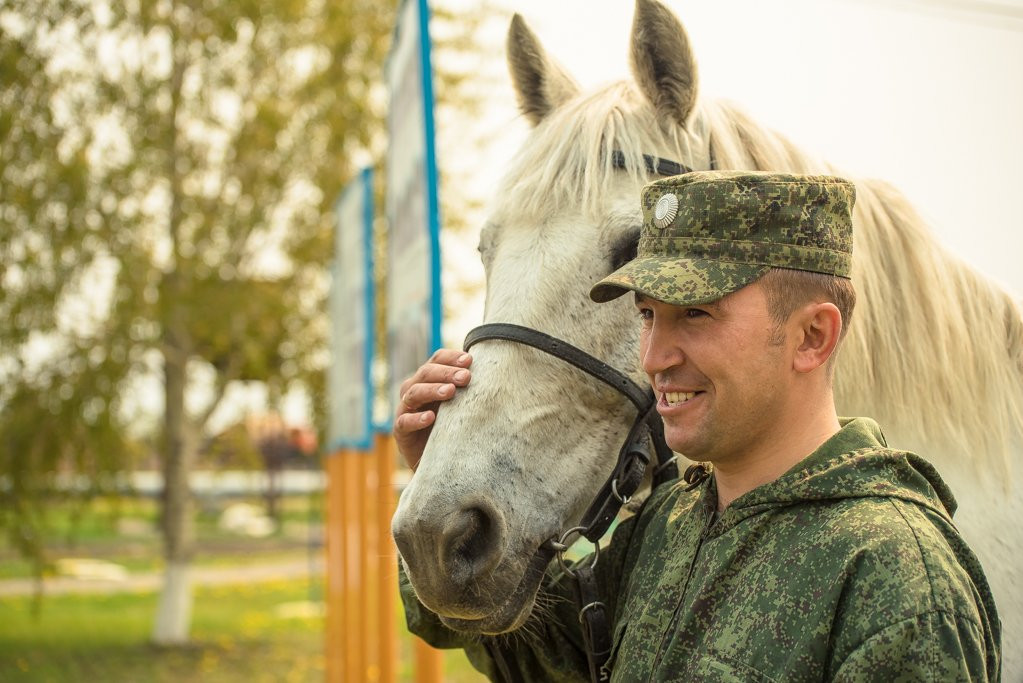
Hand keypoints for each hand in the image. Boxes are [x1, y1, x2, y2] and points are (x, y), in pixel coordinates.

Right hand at [394, 349, 472, 470]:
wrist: (438, 460)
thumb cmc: (451, 426)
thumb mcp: (460, 404)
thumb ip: (468, 388)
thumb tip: (494, 371)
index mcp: (428, 379)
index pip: (436, 360)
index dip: (451, 358)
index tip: (469, 360)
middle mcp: (414, 390)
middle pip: (425, 373)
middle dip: (446, 373)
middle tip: (465, 377)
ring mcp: (405, 409)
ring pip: (413, 393)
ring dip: (432, 389)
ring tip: (451, 391)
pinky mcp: (401, 431)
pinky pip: (404, 422)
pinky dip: (416, 418)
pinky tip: (430, 417)